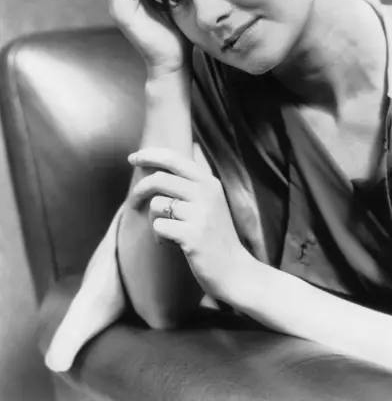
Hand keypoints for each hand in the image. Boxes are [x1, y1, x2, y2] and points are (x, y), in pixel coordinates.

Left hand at [128, 145, 251, 300]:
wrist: (234, 270)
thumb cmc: (218, 234)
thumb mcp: (215, 198)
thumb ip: (202, 173)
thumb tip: (194, 144)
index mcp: (209, 182)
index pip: (175, 158)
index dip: (150, 154)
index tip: (133, 158)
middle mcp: (206, 194)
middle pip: (160, 179)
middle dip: (140, 189)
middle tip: (134, 201)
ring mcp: (200, 214)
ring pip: (156, 205)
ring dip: (153, 219)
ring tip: (165, 230)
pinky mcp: (192, 236)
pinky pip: (158, 227)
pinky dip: (158, 237)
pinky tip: (169, 243)